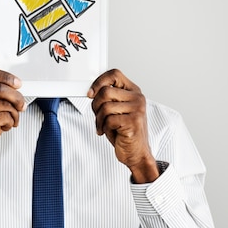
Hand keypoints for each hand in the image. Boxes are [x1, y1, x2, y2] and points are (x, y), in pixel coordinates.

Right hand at [0, 68, 25, 179]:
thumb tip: (16, 89)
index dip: (5, 76)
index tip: (17, 83)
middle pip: (1, 88)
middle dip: (17, 97)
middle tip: (21, 105)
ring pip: (6, 104)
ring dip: (15, 114)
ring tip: (11, 121)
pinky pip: (6, 116)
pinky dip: (11, 123)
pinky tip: (5, 127)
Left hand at [88, 69, 158, 183]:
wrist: (136, 153)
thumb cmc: (124, 132)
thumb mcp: (115, 111)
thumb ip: (107, 98)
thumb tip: (91, 92)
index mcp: (133, 91)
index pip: (114, 74)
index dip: (98, 82)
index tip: (90, 93)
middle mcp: (137, 98)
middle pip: (105, 92)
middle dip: (95, 106)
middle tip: (99, 117)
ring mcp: (137, 109)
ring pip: (105, 106)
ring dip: (99, 120)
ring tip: (105, 126)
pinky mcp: (134, 121)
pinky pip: (109, 120)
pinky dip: (104, 128)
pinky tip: (110, 132)